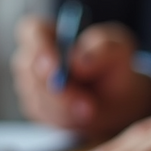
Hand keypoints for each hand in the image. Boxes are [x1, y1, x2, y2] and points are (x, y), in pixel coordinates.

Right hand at [11, 17, 150, 139]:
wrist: (116, 101)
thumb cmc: (113, 67)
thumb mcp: (119, 51)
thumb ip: (103, 48)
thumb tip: (77, 60)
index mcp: (50, 33)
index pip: (32, 31)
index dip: (40, 47)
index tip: (56, 67)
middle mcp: (34, 57)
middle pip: (31, 71)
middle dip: (58, 91)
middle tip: (85, 103)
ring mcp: (31, 85)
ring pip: (38, 98)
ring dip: (66, 108)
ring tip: (90, 109)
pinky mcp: (36, 108)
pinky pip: (44, 116)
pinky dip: (66, 119)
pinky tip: (82, 115)